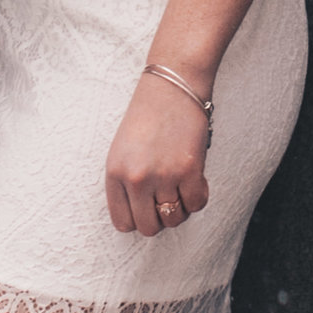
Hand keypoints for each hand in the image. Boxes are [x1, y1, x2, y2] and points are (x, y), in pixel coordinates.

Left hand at [105, 71, 214, 238]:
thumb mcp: (123, 151)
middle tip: (167, 198)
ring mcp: (162, 176)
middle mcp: (136, 178)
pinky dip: (198, 197)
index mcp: (114, 173)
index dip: (139, 219)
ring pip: (174, 219)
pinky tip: (196, 179)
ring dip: (181, 207)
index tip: (147, 208)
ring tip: (181, 186)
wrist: (171, 85)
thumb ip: (127, 183)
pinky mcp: (188, 170)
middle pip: (149, 227)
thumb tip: (145, 217)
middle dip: (160, 218)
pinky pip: (196, 205)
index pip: (123, 223)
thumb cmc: (148, 117)